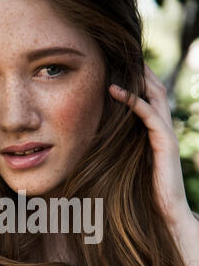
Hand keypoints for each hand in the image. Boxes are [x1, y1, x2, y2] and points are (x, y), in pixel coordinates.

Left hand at [108, 63, 196, 229]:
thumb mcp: (131, 164)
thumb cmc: (146, 191)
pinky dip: (135, 102)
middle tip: (123, 55)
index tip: (119, 67)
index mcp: (156, 132)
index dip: (137, 81)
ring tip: (122, 64)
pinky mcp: (165, 144)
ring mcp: (166, 135)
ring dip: (139, 79)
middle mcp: (163, 129)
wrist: (166, 211)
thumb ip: (123, 148)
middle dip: (142, 72)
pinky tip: (119, 92)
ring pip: (155, 97)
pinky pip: (150, 116)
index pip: (149, 98)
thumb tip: (99, 141)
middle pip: (155, 90)